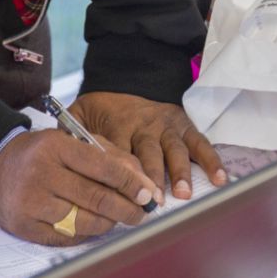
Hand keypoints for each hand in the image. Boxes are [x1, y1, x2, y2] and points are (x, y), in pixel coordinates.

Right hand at [0, 128, 159, 245]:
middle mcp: (41, 173)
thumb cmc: (42, 153)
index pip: (102, 166)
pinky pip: (66, 237)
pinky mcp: (25, 226)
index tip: (147, 193)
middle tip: (142, 212)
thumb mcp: (73, 141)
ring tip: (119, 218)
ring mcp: (31, 202)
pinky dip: (86, 234)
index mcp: (55, 146)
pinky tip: (95, 226)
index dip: (129, 182)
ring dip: (109, 222)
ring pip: (83, 221)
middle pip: (95, 197)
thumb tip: (141, 181)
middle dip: (126, 208)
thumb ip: (110, 155)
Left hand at [70, 91, 226, 201]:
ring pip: (174, 150)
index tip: (119, 197)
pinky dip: (211, 159)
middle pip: (148, 154)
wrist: (132, 75)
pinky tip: (219, 178)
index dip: (119, 175)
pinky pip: (199, 142)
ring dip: (180, 172)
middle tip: (153, 202)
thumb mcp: (80, 111)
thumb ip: (69, 132)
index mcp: (117, 125)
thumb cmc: (103, 105)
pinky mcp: (183, 125)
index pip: (118, 154)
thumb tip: (57, 151)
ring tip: (184, 194)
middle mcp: (143, 126)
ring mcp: (166, 126)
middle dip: (151, 178)